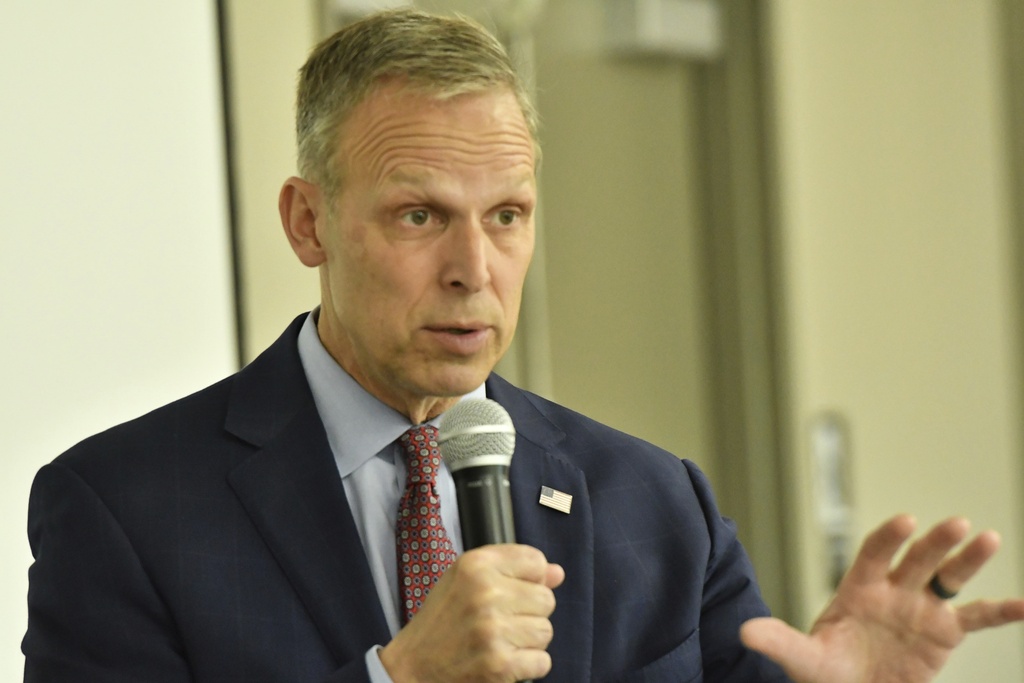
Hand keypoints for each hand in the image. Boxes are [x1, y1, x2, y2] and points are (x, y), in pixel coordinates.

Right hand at [380, 543, 564, 682]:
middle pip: (546, 598)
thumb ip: (511, 569)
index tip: (511, 592)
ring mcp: (493, 630)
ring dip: (528, 641)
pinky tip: (504, 661)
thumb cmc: (442, 620)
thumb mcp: (465, 579)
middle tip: (500, 622)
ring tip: (500, 642)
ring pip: (546, 631)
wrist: (413, 666)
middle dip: (529, 613)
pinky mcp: (500, 665)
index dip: (530, 579)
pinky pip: (543, 661)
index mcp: (476, 565)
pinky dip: (528, 666)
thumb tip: (557, 573)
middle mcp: (485, 593)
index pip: (536, 561)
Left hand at [741, 515, 1023, 682]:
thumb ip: (780, 641)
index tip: (904, 522)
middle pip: (916, 559)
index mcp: (858, 589)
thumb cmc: (826, 672)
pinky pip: (976, 619)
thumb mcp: (804, 659)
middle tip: (956, 524)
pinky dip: (1001, 612)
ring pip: (947, 578)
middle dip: (935, 542)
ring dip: (967, 559)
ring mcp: (920, 608)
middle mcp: (892, 590)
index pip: (873, 554)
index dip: (888, 538)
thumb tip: (745, 631)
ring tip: (987, 538)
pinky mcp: (943, 633)